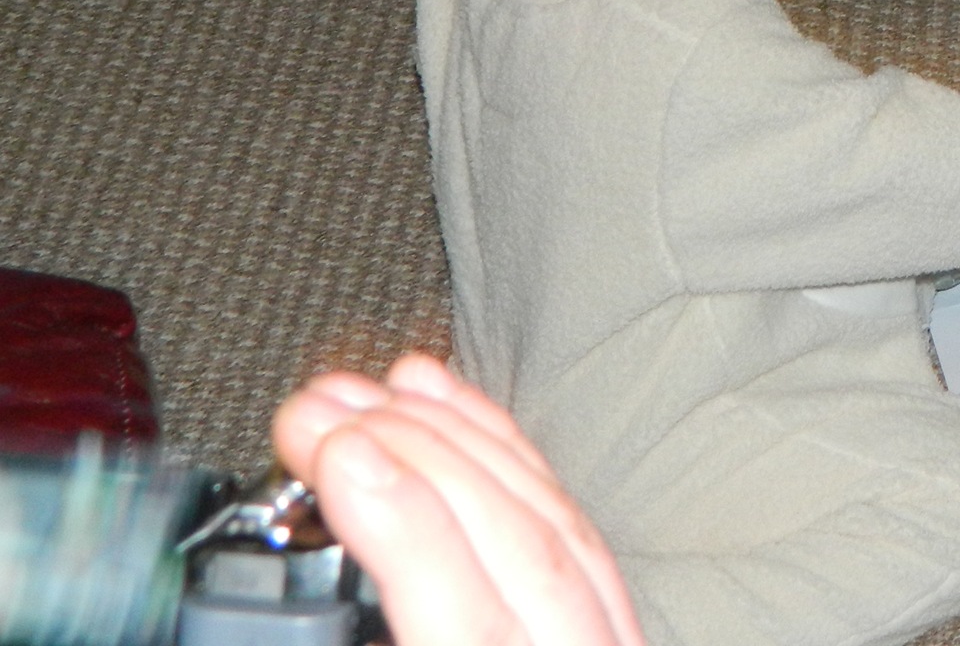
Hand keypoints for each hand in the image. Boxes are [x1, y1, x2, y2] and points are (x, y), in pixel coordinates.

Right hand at [272, 353, 644, 645]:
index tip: (337, 455)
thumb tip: (288, 600)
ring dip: (452, 441)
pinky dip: (503, 455)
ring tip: (363, 393)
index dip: (410, 532)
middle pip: (522, 545)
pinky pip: (569, 522)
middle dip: (416, 457)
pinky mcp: (617, 623)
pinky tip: (445, 405)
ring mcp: (613, 641)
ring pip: (551, 519)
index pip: (476, 628)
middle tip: (316, 408)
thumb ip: (358, 637)